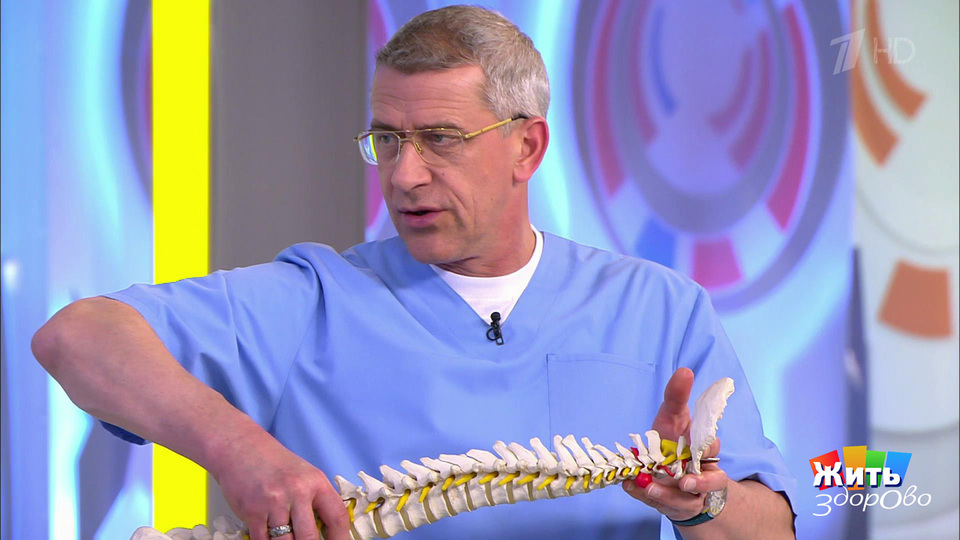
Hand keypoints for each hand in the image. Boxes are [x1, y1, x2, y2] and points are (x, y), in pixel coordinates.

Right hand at [210, 429, 349, 539]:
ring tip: (287, 539)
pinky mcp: (252, 512)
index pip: (337, 517)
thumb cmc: (275, 463)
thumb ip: (316, 500)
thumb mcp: (304, 475)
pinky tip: (269, 538)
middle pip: (310, 537)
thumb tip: (327, 530)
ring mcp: (274, 503)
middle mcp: (297, 492)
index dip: (341, 538)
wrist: (241, 448)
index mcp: (316, 483)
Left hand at [622, 368, 727, 521]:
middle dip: (700, 481)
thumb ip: (677, 396)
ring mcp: (690, 493)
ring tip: (650, 488)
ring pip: (689, 500)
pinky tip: (631, 487)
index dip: (709, 447)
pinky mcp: (674, 506)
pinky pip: (664, 507)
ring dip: (669, 495)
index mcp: (703, 449)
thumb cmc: (672, 441)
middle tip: (685, 480)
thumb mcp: (671, 416)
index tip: (701, 445)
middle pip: (712, 480)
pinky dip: (646, 498)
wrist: (672, 473)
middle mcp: (702, 473)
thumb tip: (685, 371)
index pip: (712, 447)